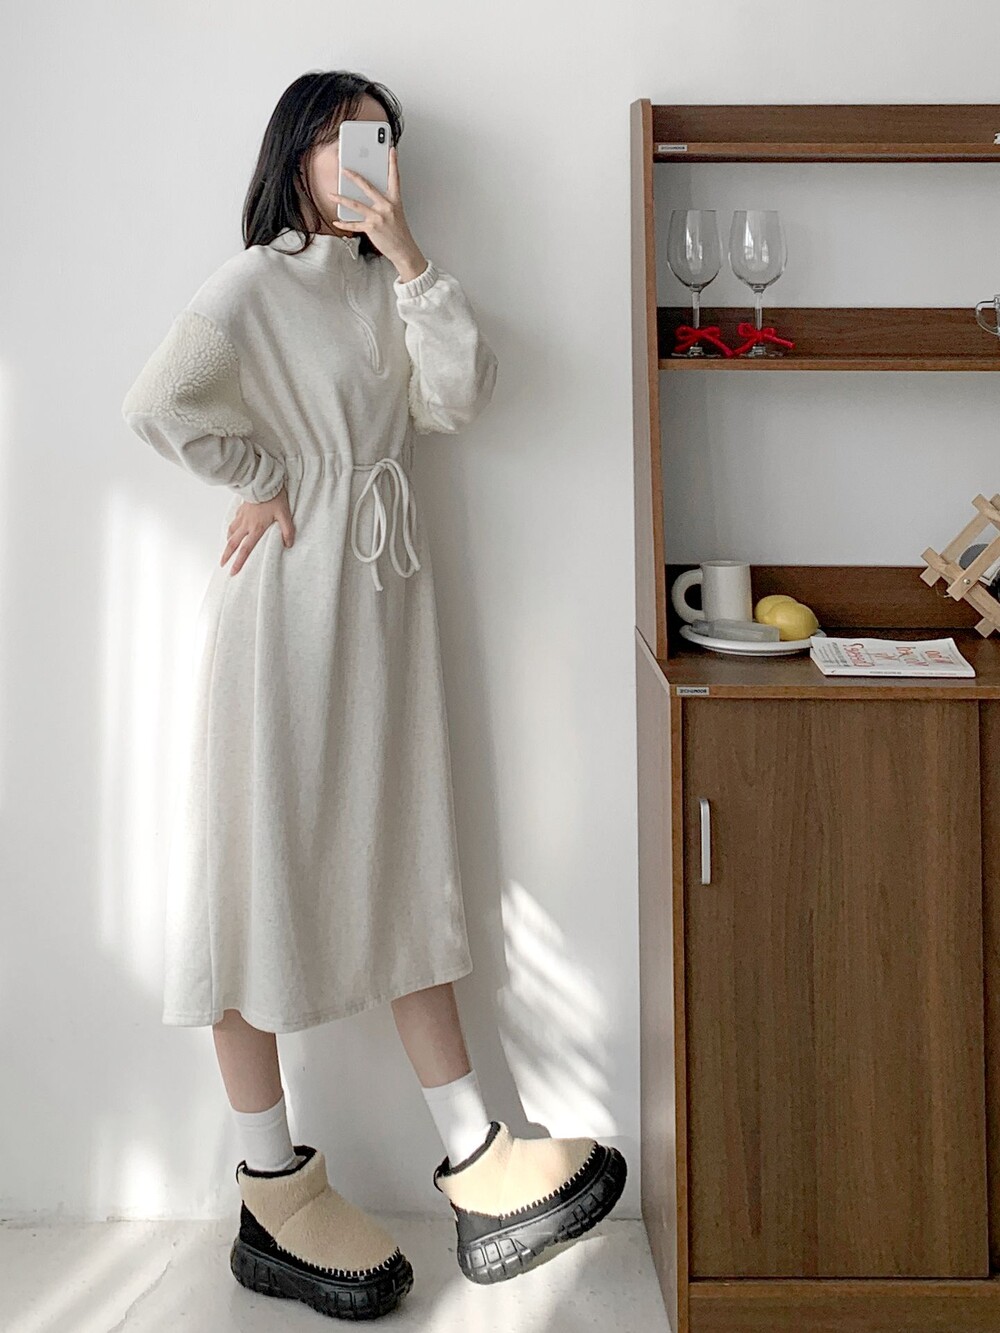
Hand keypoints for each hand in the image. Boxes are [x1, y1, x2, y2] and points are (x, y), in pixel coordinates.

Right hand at [221, 485, 294, 575]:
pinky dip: (231, 529)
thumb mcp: (285, 515)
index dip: (239, 562)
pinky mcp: (241, 509)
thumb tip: (289, 545)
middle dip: (226, 555)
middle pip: (233, 543)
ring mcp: (242, 516)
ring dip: (228, 542)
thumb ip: (287, 531)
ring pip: (231, 532)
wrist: (262, 481)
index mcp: (256, 528)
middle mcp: (246, 525)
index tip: (233, 571)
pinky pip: (233, 522)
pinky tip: (232, 530)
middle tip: (222, 565)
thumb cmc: (274, 498)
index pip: (246, 549)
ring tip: (226, 549)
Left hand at [328, 146, 426, 281]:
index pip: (394, 178)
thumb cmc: (399, 232)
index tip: (391, 150)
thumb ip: (384, 202)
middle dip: (355, 177)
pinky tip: (336, 221)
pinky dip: (344, 223)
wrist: (404, 250)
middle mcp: (387, 206)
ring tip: (331, 194)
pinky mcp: (372, 228)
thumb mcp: (395, 213)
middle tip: (344, 169)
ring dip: (341, 199)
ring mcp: (378, 217)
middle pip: (368, 187)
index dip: (393, 163)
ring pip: (356, 205)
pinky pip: (354, 224)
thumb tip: (368, 194)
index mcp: (395, 200)